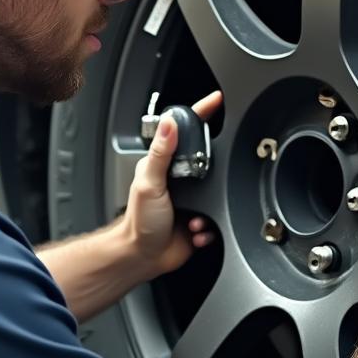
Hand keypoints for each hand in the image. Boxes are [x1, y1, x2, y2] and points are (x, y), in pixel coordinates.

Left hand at [120, 91, 222, 278]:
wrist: (143, 258)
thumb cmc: (139, 223)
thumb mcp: (149, 182)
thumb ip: (160, 152)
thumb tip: (170, 123)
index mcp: (165, 166)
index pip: (184, 133)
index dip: (200, 115)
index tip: (216, 100)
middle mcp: (179, 180)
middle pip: (208, 160)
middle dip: (215, 174)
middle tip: (205, 184)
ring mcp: (191, 200)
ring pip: (217, 192)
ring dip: (209, 207)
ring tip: (192, 218)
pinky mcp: (200, 220)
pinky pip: (218, 218)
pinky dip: (208, 227)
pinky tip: (194, 230)